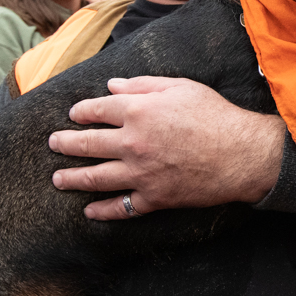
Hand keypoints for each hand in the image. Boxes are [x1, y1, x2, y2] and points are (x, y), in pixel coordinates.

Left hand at [49, 77, 285, 219]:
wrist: (241, 155)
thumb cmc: (215, 116)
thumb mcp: (181, 88)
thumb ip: (143, 84)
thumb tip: (112, 86)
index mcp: (138, 110)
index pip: (97, 110)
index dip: (82, 111)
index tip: (74, 114)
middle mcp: (132, 142)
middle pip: (87, 143)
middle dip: (66, 143)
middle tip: (54, 143)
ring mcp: (140, 173)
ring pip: (95, 177)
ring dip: (72, 178)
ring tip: (58, 178)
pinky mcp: (153, 197)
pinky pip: (121, 207)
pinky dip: (103, 211)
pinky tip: (89, 211)